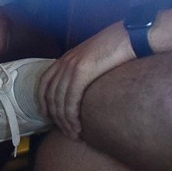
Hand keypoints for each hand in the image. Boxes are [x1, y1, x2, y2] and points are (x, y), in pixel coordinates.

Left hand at [38, 21, 134, 139]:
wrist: (128, 36)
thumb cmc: (117, 47)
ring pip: (59, 101)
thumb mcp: (94, 57)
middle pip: (51, 95)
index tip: (49, 117)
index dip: (43, 102)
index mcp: (66, 58)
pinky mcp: (82, 72)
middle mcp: (65, 61)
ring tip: (74, 134)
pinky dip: (72, 116)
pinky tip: (78, 125)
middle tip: (67, 133)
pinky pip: (70, 99)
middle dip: (56, 118)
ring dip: (65, 121)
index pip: (44, 82)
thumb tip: (86, 87)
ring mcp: (72, 66)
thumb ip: (85, 69)